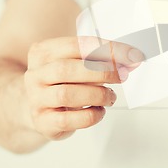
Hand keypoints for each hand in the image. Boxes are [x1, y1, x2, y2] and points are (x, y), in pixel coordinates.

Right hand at [24, 36, 143, 139]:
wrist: (37, 108)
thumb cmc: (62, 82)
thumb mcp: (76, 64)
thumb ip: (101, 60)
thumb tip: (131, 60)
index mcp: (43, 52)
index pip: (77, 45)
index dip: (108, 49)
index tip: (131, 55)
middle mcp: (35, 74)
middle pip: (67, 69)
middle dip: (102, 72)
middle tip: (122, 76)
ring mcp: (36, 99)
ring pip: (66, 94)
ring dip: (97, 94)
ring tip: (110, 96)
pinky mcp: (42, 122)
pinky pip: (68, 120)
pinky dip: (91, 115)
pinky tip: (99, 111)